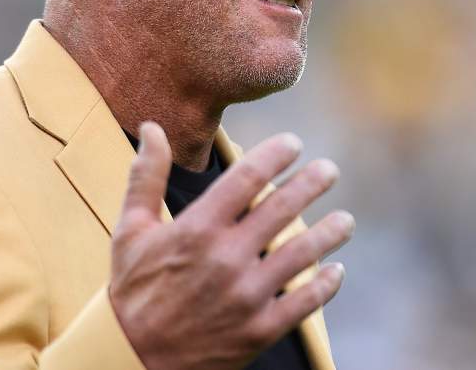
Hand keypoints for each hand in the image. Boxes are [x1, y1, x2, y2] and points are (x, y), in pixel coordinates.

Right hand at [109, 122, 352, 369]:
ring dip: (329, 232)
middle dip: (312, 182)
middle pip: (283, 208)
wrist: (133, 358)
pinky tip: (336, 271)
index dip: (276, 154)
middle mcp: (226, 258)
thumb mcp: (130, 230)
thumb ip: (146, 176)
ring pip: (302, 254)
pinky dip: (325, 285)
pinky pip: (304, 303)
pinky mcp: (258, 330)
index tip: (295, 143)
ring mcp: (246, 296)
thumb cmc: (133, 290)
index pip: (247, 177)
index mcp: (197, 228)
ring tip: (345, 220)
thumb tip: (151, 128)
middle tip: (330, 171)